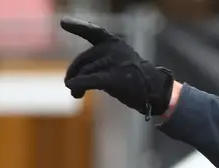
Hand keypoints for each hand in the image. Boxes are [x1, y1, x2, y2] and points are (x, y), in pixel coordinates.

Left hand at [59, 17, 175, 117]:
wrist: (155, 90)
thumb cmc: (133, 78)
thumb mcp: (118, 61)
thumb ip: (97, 62)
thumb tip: (70, 79)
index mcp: (114, 42)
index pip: (93, 31)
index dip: (77, 26)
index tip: (63, 22)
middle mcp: (113, 49)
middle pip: (82, 60)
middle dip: (74, 73)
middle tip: (71, 84)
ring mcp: (114, 63)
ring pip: (83, 72)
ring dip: (75, 84)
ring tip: (76, 93)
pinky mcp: (114, 78)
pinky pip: (88, 80)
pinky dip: (78, 85)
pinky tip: (75, 90)